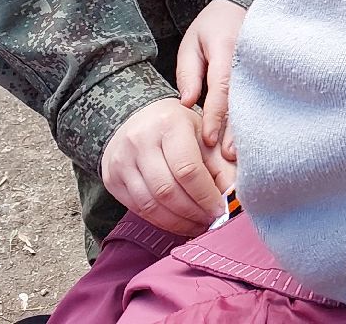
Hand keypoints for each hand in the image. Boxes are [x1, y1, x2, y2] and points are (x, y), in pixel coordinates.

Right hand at [101, 99, 236, 235]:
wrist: (138, 119)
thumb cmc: (178, 128)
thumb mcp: (203, 135)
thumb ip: (222, 164)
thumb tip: (233, 197)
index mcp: (168, 124)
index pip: (187, 169)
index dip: (206, 195)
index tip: (221, 209)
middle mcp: (140, 141)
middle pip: (168, 190)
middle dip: (193, 212)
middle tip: (212, 222)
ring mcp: (122, 162)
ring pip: (150, 204)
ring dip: (178, 222)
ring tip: (198, 226)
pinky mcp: (112, 179)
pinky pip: (138, 209)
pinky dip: (161, 221)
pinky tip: (179, 223)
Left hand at [177, 0, 245, 161]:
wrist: (241, 5)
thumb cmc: (212, 26)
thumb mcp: (192, 44)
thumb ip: (189, 73)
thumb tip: (188, 104)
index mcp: (227, 49)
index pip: (222, 87)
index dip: (216, 115)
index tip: (209, 139)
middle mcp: (247, 61)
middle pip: (243, 101)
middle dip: (235, 130)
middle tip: (227, 156)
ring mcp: (260, 68)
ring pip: (255, 104)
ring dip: (247, 130)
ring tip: (241, 155)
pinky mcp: (266, 74)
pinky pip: (260, 100)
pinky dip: (254, 121)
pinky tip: (251, 140)